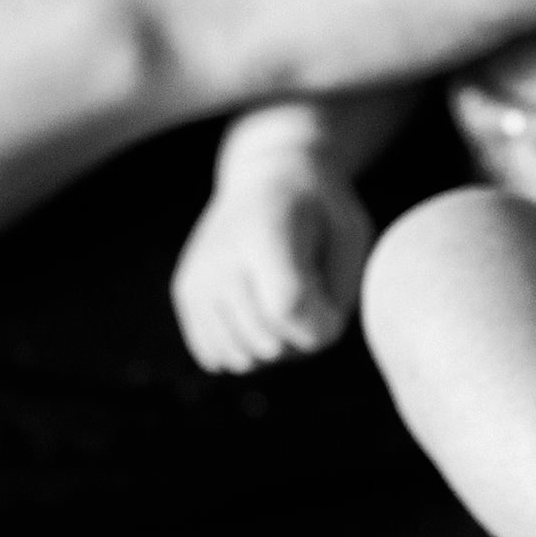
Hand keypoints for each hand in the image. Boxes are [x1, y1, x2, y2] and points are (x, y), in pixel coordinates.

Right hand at [170, 143, 374, 371]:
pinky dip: (246, 348)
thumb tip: (316, 340)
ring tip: (287, 305)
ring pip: (244, 359)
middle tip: (313, 297)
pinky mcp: (184, 295)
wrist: (266, 177)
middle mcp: (221, 257)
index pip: (287, 306)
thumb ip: (342, 290)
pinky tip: (260, 313)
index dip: (320, 322)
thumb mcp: (351, 232)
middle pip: (270, 341)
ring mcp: (197, 279)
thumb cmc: (319, 210)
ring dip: (276, 347)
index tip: (332, 300)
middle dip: (304, 337)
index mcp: (265, 232)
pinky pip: (218, 357)